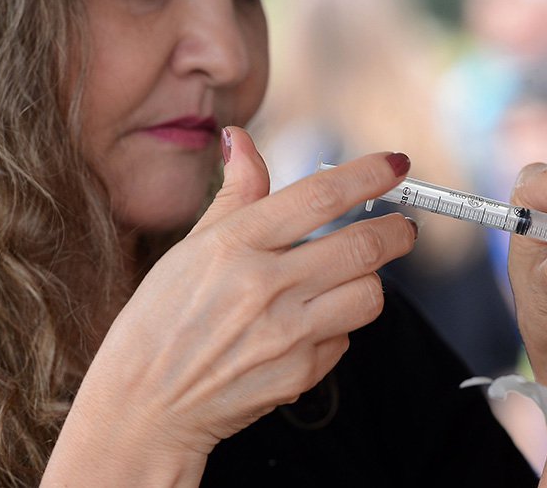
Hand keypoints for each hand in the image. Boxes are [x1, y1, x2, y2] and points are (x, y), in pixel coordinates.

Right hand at [45, 129, 416, 485]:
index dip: (368, 175)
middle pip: (364, 247)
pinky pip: (345, 339)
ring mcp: (285, 335)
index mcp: (234, 245)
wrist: (143, 408)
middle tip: (404, 228)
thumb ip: (233, 195)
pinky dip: (336, 328)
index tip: (396, 164)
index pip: (320, 197)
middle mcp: (263, 287)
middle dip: (398, 232)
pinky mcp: (299, 376)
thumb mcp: (188, 248)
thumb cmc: (160, 321)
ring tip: (349, 279)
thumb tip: (241, 139)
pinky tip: (306, 327)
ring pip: (370, 295)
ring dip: (370, 282)